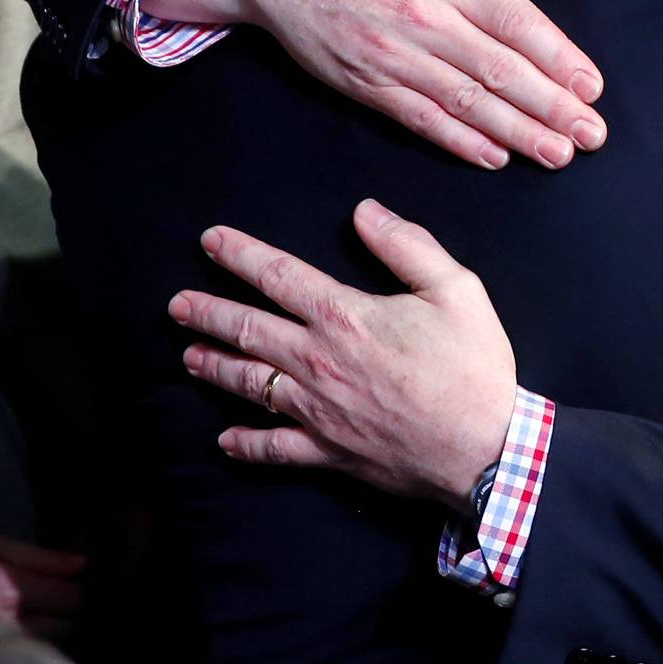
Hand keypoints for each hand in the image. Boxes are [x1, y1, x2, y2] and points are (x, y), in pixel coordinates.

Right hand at [151, 0, 606, 170]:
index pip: (513, 21)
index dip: (556, 56)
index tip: (591, 85)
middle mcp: (424, 19)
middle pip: (499, 69)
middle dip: (550, 107)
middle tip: (592, 135)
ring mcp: (394, 57)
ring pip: (465, 102)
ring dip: (516, 132)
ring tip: (558, 155)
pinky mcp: (367, 84)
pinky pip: (420, 119)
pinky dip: (459, 141)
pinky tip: (495, 158)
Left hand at [174, 199, 517, 509]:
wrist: (484, 449)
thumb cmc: (473, 366)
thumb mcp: (456, 289)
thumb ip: (407, 245)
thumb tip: (366, 211)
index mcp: (345, 316)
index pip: (279, 275)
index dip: (240, 254)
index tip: (209, 242)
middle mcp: (318, 361)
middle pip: (248, 329)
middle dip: (207, 311)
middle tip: (177, 304)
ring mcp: (317, 410)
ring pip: (249, 385)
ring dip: (214, 366)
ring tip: (188, 355)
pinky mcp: (327, 452)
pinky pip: (274, 448)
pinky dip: (246, 445)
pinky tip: (225, 442)